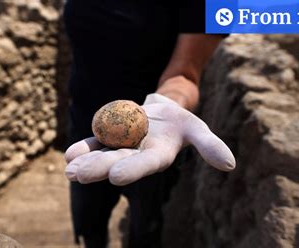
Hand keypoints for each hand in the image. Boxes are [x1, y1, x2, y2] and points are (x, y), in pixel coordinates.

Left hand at [65, 94, 235, 185]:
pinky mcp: (111, 135)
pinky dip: (84, 147)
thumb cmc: (181, 123)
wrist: (163, 113)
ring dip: (86, 162)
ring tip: (69, 171)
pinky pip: (96, 141)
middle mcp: (137, 155)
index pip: (145, 164)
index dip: (133, 169)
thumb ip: (210, 146)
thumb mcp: (198, 130)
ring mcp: (122, 146)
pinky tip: (69, 155)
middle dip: (98, 168)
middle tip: (78, 175)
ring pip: (102, 154)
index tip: (116, 176)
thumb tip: (230, 165)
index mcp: (158, 155)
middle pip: (117, 161)